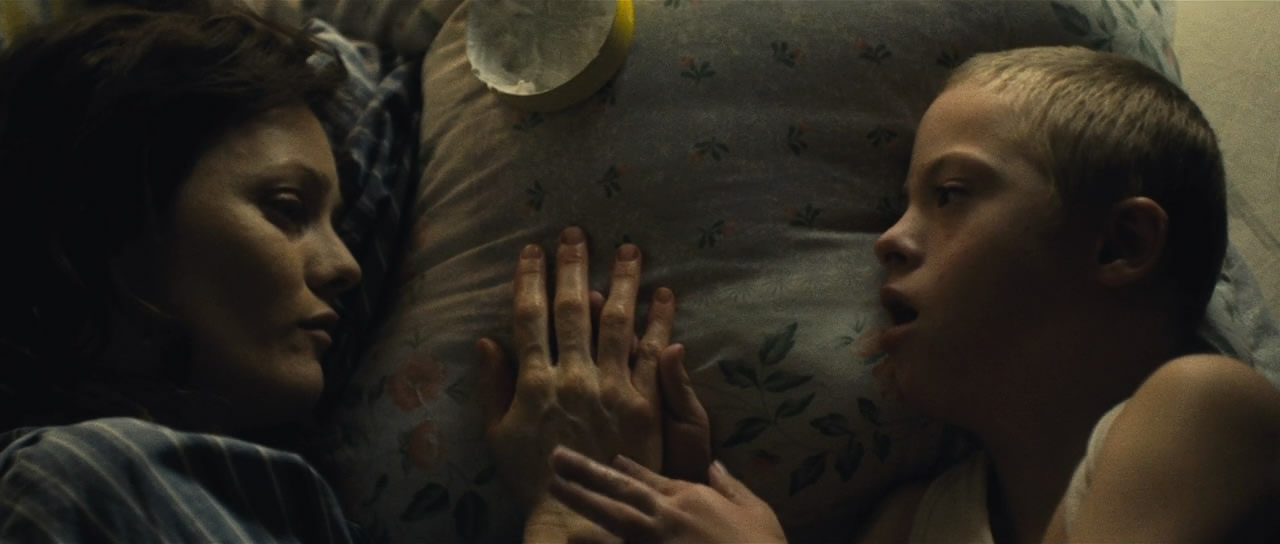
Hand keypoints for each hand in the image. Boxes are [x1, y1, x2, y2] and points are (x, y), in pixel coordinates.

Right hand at [477, 226, 677, 512]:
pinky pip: (653, 353)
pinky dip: (660, 321)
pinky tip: (664, 294)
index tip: (533, 250)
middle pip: (571, 310)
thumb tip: (486, 341)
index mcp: (533, 382)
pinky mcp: (643, 404)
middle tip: (577, 233)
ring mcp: (611, 388)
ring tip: (630, 249)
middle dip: (573, 267)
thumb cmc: (533, 476)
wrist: (579, 515)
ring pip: (616, 322)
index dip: (530, 279)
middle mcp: (572, 377)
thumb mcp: (498, 434)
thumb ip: (493, 387)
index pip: (529, 317)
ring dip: (622, 281)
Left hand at [548, 446, 787, 543]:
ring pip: (612, 515)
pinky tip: (573, 537)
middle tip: (555, 458)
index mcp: (692, 497)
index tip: (609, 460)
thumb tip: (715, 466)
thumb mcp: (757, 510)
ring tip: (553, 487)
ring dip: (582, 500)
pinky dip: (598, 542)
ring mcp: (656, 541)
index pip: (651, 478)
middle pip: (620, 489)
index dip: (627, 468)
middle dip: (587, 473)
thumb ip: (731, 487)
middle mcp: (668, 515)